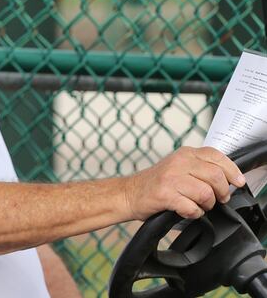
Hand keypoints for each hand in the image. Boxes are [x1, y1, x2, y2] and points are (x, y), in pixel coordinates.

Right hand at [124, 146, 245, 219]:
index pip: (216, 156)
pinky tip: (186, 211)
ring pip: (206, 193)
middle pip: (215, 176)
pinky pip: (191, 207)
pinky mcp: (164, 194)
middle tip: (219, 199)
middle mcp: (178, 162)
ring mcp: (171, 178)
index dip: (232, 170)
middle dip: (222, 192)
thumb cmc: (156, 183)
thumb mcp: (178, 167)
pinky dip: (193, 213)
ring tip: (198, 205)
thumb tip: (229, 178)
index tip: (238, 182)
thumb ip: (199, 167)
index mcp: (184, 154)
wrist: (128, 193)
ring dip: (206, 204)